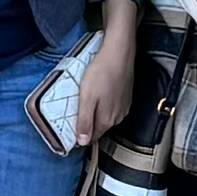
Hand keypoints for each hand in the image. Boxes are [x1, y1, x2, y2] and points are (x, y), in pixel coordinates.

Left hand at [73, 5, 140, 146]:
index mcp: (106, 120)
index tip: (70, 127)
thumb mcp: (86, 98)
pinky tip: (99, 92)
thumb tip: (82, 142)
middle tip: (76, 109)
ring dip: (96, 112)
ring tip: (87, 99)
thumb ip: (84, 121)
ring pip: (106, 117)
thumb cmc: (101, 72)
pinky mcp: (126, 96)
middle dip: (87, 123)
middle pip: (99, 127)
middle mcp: (118, 117)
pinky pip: (112, 107)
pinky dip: (104, 103)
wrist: (119, 52)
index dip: (79, 135)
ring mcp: (124, 107)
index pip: (91, 137)